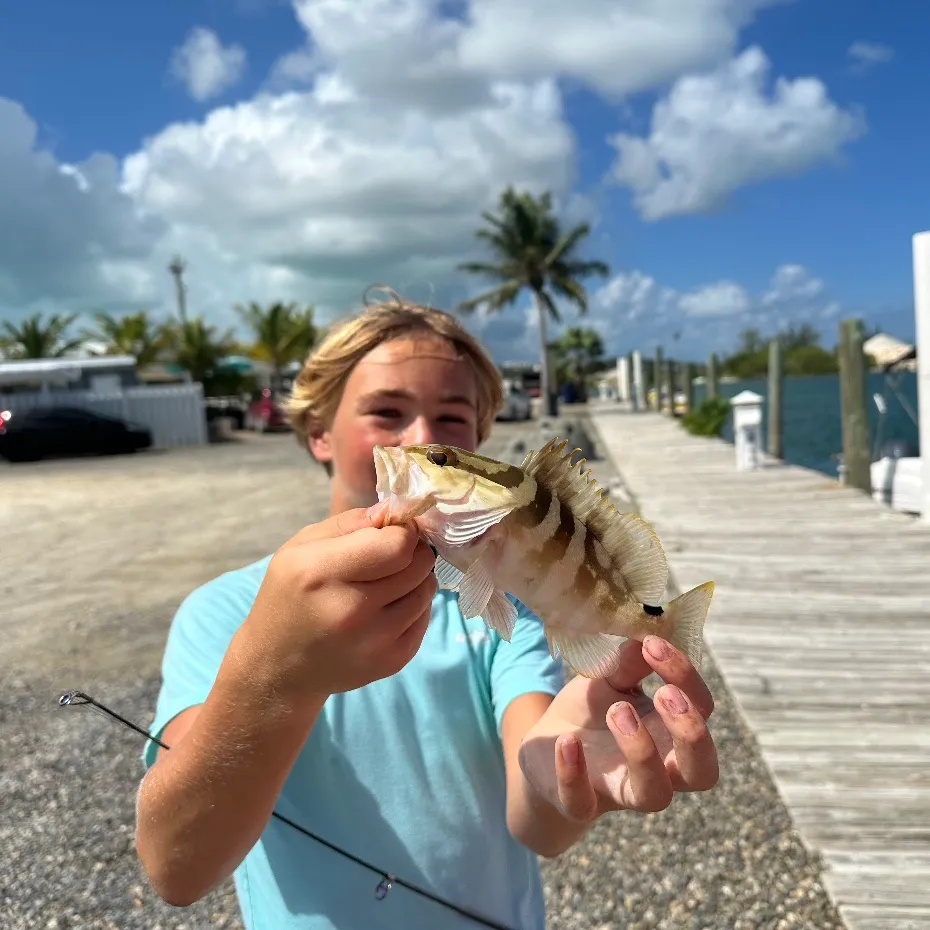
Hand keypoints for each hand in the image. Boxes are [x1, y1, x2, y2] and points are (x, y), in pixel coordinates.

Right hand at [243, 504, 436, 698]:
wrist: (278, 666)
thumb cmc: (289, 596)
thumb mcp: (300, 547)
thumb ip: (349, 523)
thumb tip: (392, 511)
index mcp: (322, 572)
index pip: (396, 545)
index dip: (402, 532)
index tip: (393, 532)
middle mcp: (352, 609)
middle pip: (418, 565)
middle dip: (413, 552)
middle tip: (393, 555)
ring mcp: (376, 640)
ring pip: (426, 590)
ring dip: (415, 579)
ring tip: (388, 581)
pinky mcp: (394, 661)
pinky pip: (425, 618)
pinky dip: (414, 606)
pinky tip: (388, 607)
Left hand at [518, 636, 718, 820]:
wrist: (545, 745)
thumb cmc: (592, 710)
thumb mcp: (608, 678)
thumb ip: (628, 662)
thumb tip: (645, 635)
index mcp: (671, 731)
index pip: (701, 709)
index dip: (685, 677)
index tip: (653, 645)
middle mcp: (658, 768)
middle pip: (702, 771)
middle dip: (691, 733)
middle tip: (663, 694)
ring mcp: (620, 790)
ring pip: (654, 794)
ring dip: (641, 751)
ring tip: (616, 711)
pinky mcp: (579, 804)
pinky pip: (582, 805)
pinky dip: (574, 774)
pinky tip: (567, 741)